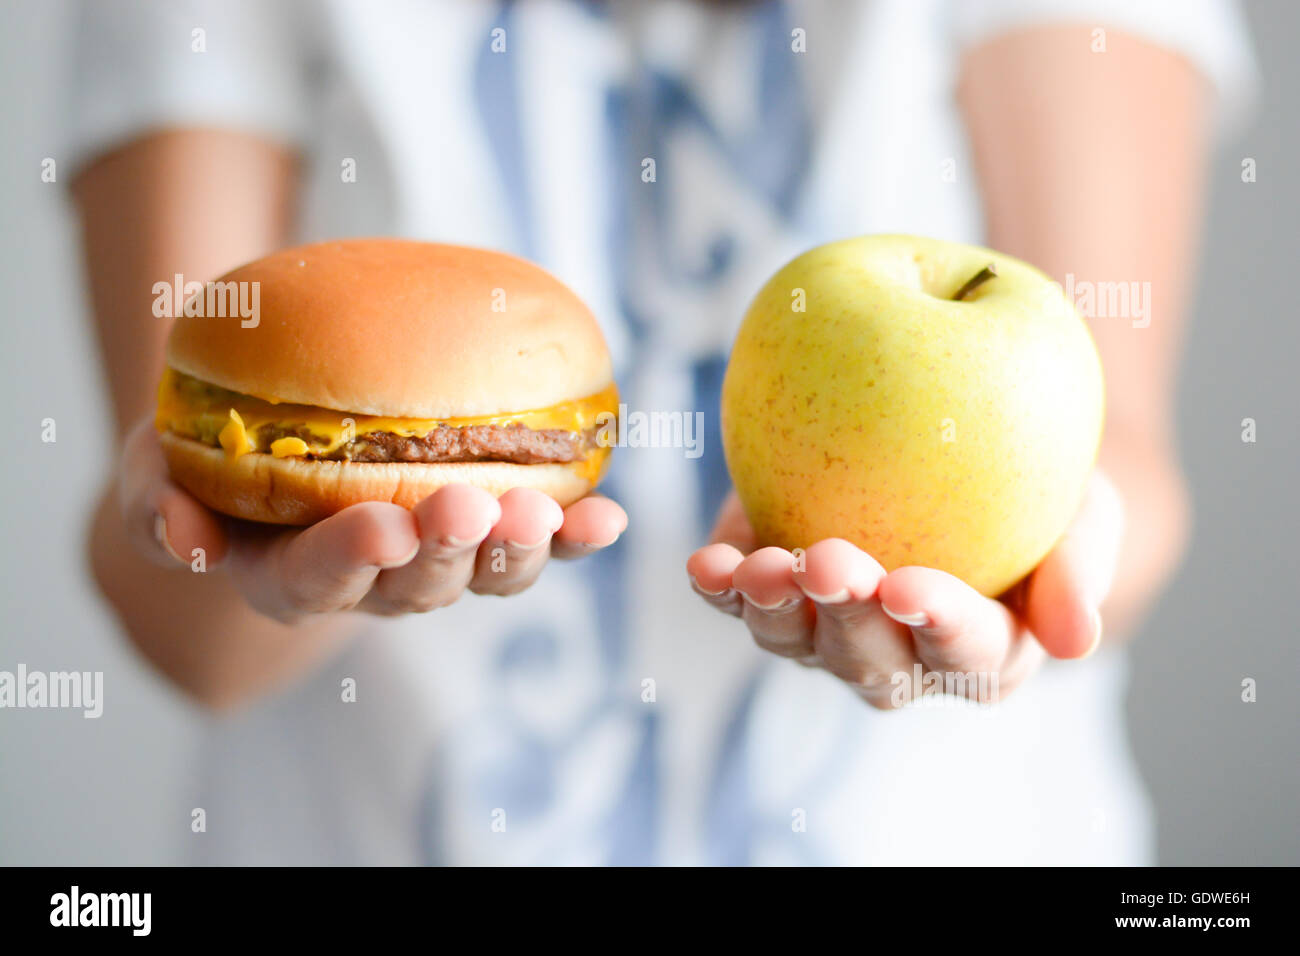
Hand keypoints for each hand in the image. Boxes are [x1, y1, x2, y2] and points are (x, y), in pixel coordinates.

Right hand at [121, 419, 626, 623]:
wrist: (277, 423)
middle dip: (446, 550)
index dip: (350, 559)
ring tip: (547, 513)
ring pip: (484, 574)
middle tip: (467, 507)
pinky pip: (538, 540)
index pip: (316, 581)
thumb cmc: (209, 449)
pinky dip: (575, 536)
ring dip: (518, 550)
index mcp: (288, 575)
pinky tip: (608, 518)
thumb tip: (184, 547)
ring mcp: (438, 561)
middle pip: (416, 585)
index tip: (381, 527)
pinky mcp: (487, 529)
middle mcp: (371, 583)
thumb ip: (161, 507)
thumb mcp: (160, 468)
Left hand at [686, 472, 1122, 707]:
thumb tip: (1076, 641)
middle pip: (870, 661)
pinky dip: (721, 587)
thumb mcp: (1084, 509)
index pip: (968, 653)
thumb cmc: (1036, 484)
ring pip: (794, 643)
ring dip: (772, 610)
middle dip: (845, 615)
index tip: (910, 588)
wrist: (958, 440)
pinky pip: (739, 601)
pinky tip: (707, 564)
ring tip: (759, 567)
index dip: (939, 626)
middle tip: (829, 562)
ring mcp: (827, 632)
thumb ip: (1080, 568)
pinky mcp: (773, 592)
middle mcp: (900, 659)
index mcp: (985, 652)